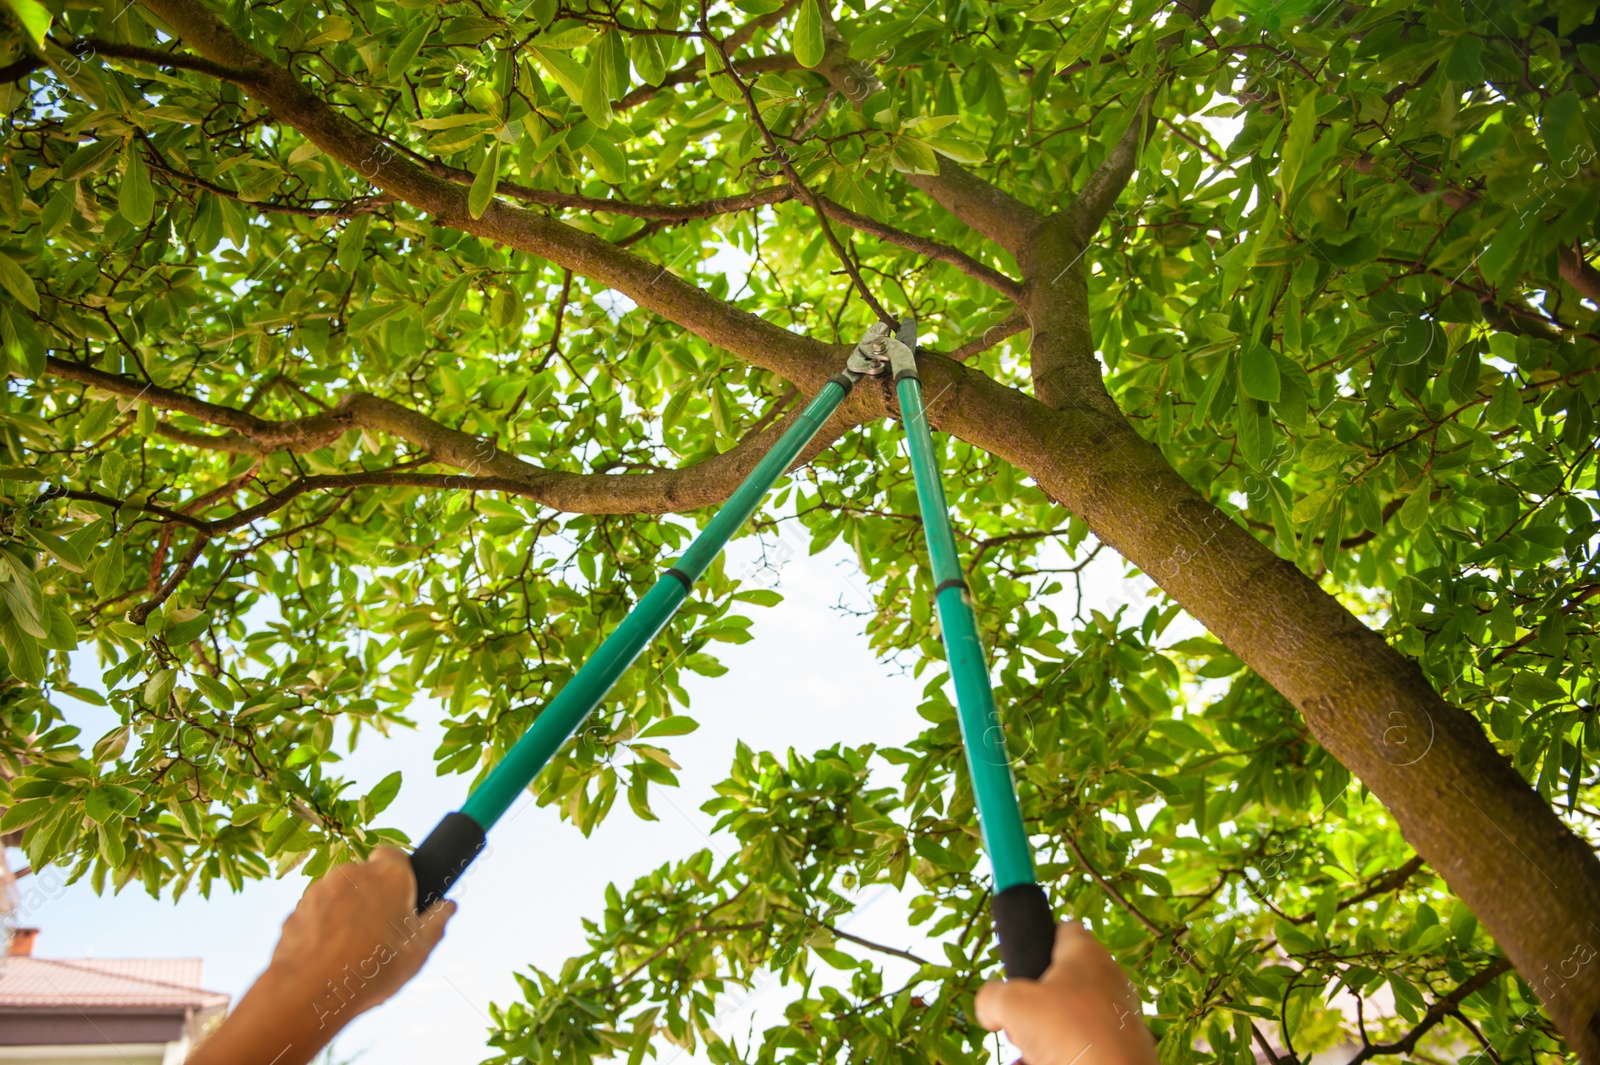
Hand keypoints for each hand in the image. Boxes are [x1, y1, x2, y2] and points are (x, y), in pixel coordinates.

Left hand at [269, 846, 453, 1023]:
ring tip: (352, 950)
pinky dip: (322, 928)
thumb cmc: (373, 968)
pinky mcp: (296, 910)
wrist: (311, 992)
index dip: (399, 874)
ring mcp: (320, 890)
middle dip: (372, 896)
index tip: (401, 897)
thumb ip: (437, 922)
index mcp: (389, 875)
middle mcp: (353, 873)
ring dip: (346, 912)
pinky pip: (316, 914)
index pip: (395, 856)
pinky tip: (328, 956)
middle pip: (366, 877)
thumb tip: (448, 906)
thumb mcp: (419, 950)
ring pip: (339, 895)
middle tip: (379, 930)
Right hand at [976, 922, 1155, 1064]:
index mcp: (1086, 953)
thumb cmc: (1069, 1032)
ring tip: (1034, 1049)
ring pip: (1074, 1013)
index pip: (1064, 927)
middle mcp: (1109, 976)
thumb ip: (992, 997)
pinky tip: (1052, 1060)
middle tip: (1022, 1018)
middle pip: (1064, 978)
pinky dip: (1067, 1050)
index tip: (1024, 960)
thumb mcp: (1012, 1005)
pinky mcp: (1127, 1042)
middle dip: (1037, 1000)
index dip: (1040, 938)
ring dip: (1050, 1030)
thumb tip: (991, 1007)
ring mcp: (1121, 1011)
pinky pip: (1088, 1040)